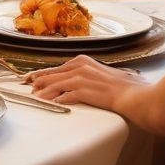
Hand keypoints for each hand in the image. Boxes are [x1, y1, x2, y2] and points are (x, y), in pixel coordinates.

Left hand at [25, 55, 140, 107]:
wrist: (136, 95)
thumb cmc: (122, 87)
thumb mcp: (101, 74)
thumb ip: (86, 75)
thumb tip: (73, 82)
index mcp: (84, 61)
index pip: (59, 67)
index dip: (44, 73)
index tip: (33, 76)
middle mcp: (81, 67)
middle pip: (55, 74)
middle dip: (39, 80)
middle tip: (28, 85)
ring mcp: (83, 78)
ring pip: (58, 84)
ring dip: (45, 91)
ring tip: (36, 96)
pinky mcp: (87, 90)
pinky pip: (68, 95)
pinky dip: (60, 99)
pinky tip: (53, 103)